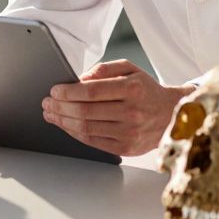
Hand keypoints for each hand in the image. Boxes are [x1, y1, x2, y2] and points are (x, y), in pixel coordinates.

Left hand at [42, 59, 193, 156]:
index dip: (68, 92)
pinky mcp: (125, 149)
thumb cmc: (146, 90)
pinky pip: (92, 142)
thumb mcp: (130, 69)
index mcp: (133, 89)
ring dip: (63, 121)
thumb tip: (80, 79)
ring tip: (51, 114)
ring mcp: (129, 133)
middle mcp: (132, 112)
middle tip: (47, 103)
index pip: (92, 91)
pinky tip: (65, 125)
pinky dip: (74, 133)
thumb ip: (104, 69)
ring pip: (86, 128)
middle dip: (60, 107)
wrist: (172, 115)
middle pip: (85, 112)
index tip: (54, 90)